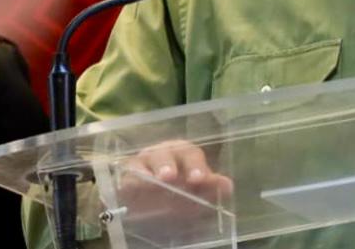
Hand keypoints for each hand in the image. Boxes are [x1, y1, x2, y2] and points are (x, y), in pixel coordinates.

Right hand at [117, 140, 232, 228]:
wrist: (150, 201)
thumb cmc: (178, 190)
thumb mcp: (195, 191)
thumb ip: (210, 188)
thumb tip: (227, 187)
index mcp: (183, 153)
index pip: (191, 154)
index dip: (195, 166)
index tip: (198, 180)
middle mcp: (162, 154)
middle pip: (165, 154)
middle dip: (167, 165)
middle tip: (170, 177)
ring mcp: (142, 164)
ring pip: (144, 162)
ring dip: (148, 173)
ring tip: (153, 183)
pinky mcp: (127, 179)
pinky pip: (127, 178)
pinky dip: (131, 183)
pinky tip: (133, 190)